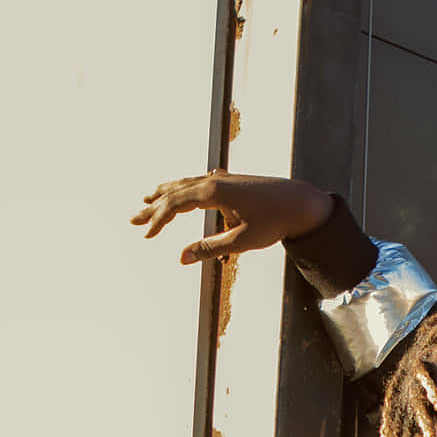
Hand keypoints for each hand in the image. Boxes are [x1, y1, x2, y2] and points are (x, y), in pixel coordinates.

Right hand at [132, 170, 332, 262]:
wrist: (302, 203)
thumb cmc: (275, 222)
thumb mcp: (241, 241)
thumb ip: (210, 249)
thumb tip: (182, 258)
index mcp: (213, 192)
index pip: (175, 205)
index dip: (158, 220)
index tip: (145, 235)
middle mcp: (214, 180)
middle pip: (175, 191)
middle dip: (154, 206)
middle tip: (134, 219)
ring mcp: (223, 178)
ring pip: (187, 183)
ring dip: (166, 192)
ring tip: (149, 198)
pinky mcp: (232, 181)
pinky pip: (200, 182)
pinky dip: (185, 186)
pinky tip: (184, 188)